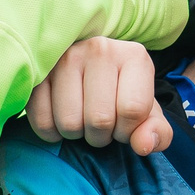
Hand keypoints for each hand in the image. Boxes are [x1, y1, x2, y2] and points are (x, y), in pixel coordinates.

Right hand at [26, 36, 173, 154]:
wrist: (91, 75)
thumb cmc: (123, 97)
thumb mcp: (148, 114)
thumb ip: (157, 132)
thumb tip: (144, 145)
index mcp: (134, 56)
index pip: (132, 110)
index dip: (128, 131)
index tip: (124, 125)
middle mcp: (100, 49)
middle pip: (100, 120)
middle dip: (101, 136)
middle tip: (101, 125)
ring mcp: (64, 56)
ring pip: (69, 123)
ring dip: (77, 134)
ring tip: (82, 119)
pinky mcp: (37, 71)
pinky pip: (42, 121)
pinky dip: (52, 133)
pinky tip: (60, 120)